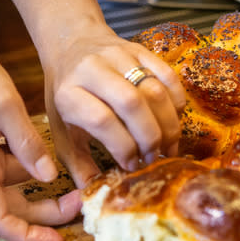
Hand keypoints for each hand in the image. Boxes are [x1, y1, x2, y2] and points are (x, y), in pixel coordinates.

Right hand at [0, 45, 81, 240]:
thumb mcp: (4, 102)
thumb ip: (27, 142)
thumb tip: (50, 176)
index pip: (0, 221)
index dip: (29, 236)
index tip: (58, 240)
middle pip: (13, 213)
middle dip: (49, 213)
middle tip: (82, 199)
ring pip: (12, 196)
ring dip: (41, 191)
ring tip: (69, 173)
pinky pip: (5, 180)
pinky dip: (27, 174)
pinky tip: (40, 156)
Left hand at [42, 25, 186, 187]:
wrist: (71, 45)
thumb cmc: (67, 95)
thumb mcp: (62, 130)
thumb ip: (78, 164)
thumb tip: (94, 195)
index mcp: (68, 93)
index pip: (101, 120)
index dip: (122, 146)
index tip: (131, 164)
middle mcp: (92, 69)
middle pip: (132, 104)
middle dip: (150, 137)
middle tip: (155, 157)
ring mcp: (118, 55)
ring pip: (153, 89)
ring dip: (167, 123)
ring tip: (169, 144)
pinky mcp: (140, 49)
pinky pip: (168, 75)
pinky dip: (177, 101)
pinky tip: (173, 120)